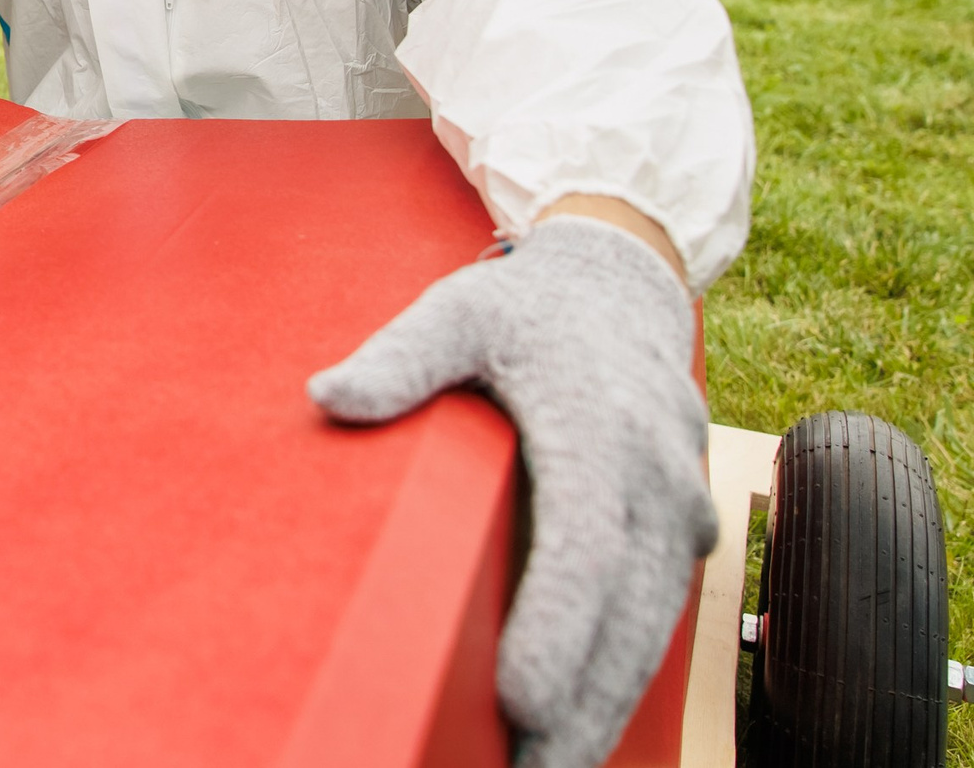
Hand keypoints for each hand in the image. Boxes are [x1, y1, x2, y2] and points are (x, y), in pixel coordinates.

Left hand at [308, 215, 716, 767]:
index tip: (517, 702)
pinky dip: (620, 681)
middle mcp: (655, 480)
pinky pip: (657, 621)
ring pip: (650, 633)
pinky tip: (577, 733)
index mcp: (599, 429)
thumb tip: (327, 397)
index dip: (554, 630)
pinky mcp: (682, 533)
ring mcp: (680, 510)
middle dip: (580, 707)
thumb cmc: (523, 307)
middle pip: (626, 617)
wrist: (623, 284)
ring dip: (603, 710)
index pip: (584, 550)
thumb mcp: (457, 312)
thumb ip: (399, 358)